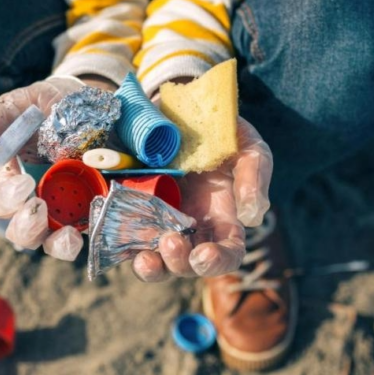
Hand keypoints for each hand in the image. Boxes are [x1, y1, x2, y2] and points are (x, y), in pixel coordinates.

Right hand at [0, 76, 97, 259]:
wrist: (99, 100)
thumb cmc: (50, 104)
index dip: (5, 198)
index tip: (22, 183)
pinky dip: (87, 238)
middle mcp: (37, 200)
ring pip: (52, 242)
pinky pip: (89, 235)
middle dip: (25, 226)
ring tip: (66, 235)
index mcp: (12, 178)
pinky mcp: (96, 210)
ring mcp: (67, 208)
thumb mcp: (22, 104)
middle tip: (37, 207)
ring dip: (55, 243)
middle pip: (21, 231)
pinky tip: (89, 230)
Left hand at [131, 118, 272, 280]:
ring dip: (150, 266)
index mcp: (223, 220)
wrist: (183, 108)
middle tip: (170, 241)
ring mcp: (161, 221)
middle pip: (186, 264)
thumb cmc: (223, 133)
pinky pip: (127, 236)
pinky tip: (119, 237)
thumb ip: (254, 179)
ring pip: (155, 259)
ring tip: (144, 258)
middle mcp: (191, 228)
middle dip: (178, 262)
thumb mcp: (248, 149)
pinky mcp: (134, 209)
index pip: (227, 254)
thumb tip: (251, 218)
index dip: (217, 262)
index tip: (204, 254)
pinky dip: (122, 243)